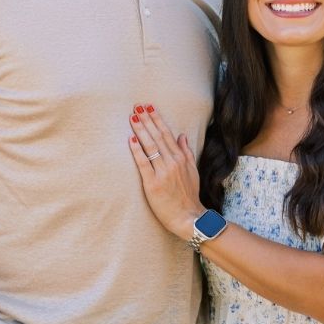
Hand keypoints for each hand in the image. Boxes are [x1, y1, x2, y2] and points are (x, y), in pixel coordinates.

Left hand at [128, 104, 203, 238]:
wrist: (188, 216)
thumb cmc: (189, 195)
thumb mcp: (192, 171)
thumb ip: (186, 152)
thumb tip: (182, 135)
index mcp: (181, 158)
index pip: (167, 134)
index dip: (157, 120)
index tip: (149, 107)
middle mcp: (173, 162)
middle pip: (157, 137)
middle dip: (146, 120)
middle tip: (137, 106)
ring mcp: (163, 172)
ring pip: (150, 147)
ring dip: (141, 131)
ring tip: (132, 118)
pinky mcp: (153, 184)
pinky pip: (143, 164)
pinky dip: (137, 151)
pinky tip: (131, 140)